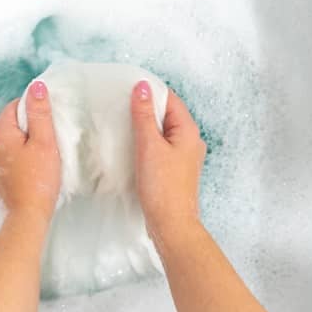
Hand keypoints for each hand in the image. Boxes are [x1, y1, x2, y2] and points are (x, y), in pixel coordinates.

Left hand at [0, 80, 60, 225]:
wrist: (28, 214)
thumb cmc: (38, 180)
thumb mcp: (44, 142)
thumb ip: (39, 113)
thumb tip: (36, 87)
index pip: (15, 105)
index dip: (34, 110)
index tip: (48, 124)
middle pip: (11, 121)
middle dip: (29, 125)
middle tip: (47, 140)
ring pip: (10, 137)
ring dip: (25, 140)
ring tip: (41, 154)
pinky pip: (8, 152)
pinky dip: (20, 153)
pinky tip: (33, 164)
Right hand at [130, 82, 206, 243]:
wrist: (171, 224)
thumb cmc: (162, 187)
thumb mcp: (149, 146)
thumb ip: (144, 115)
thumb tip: (142, 87)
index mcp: (188, 131)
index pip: (170, 99)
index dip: (150, 92)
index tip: (127, 89)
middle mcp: (191, 141)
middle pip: (167, 115)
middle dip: (146, 109)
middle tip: (121, 106)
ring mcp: (184, 156)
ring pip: (163, 132)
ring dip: (145, 127)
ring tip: (123, 124)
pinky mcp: (175, 169)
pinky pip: (161, 147)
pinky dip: (147, 143)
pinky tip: (133, 147)